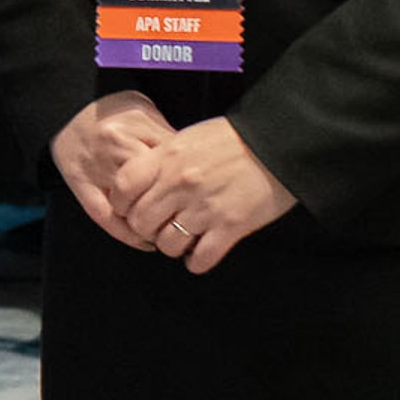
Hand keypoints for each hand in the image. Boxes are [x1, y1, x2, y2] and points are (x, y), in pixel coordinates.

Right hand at [49, 91, 179, 248]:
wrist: (65, 110)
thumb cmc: (109, 110)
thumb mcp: (142, 112)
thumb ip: (164, 136)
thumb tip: (193, 164)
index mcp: (129, 131)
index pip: (167, 165)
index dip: (186, 184)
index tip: (202, 196)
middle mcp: (111, 152)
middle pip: (151, 188)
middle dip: (173, 206)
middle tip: (193, 219)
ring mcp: (94, 171)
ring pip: (130, 207)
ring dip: (153, 224)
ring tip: (173, 233)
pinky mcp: (80, 185)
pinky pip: (103, 216)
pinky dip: (125, 234)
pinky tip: (144, 242)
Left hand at [114, 116, 296, 273]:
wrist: (278, 144)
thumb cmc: (233, 139)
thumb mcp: (188, 138)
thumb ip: (163, 160)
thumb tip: (144, 181)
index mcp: (167, 158)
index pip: (123, 187)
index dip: (121, 202)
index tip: (130, 208)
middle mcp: (180, 184)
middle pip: (141, 221)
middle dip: (146, 229)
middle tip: (158, 228)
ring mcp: (205, 207)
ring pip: (168, 245)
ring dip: (172, 247)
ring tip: (182, 240)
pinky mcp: (231, 227)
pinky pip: (201, 259)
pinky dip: (197, 262)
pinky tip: (200, 255)